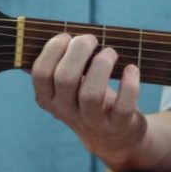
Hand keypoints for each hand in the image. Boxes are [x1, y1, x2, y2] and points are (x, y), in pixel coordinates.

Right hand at [29, 33, 147, 164]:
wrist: (113, 136)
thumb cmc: (88, 99)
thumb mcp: (67, 87)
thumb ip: (56, 65)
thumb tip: (39, 35)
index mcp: (47, 98)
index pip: (40, 73)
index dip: (53, 50)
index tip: (67, 36)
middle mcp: (65, 111)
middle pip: (65, 78)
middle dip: (79, 51)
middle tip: (92, 39)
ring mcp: (91, 121)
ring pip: (91, 93)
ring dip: (103, 65)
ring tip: (111, 52)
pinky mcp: (117, 125)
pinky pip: (123, 106)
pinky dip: (129, 85)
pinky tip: (132, 69)